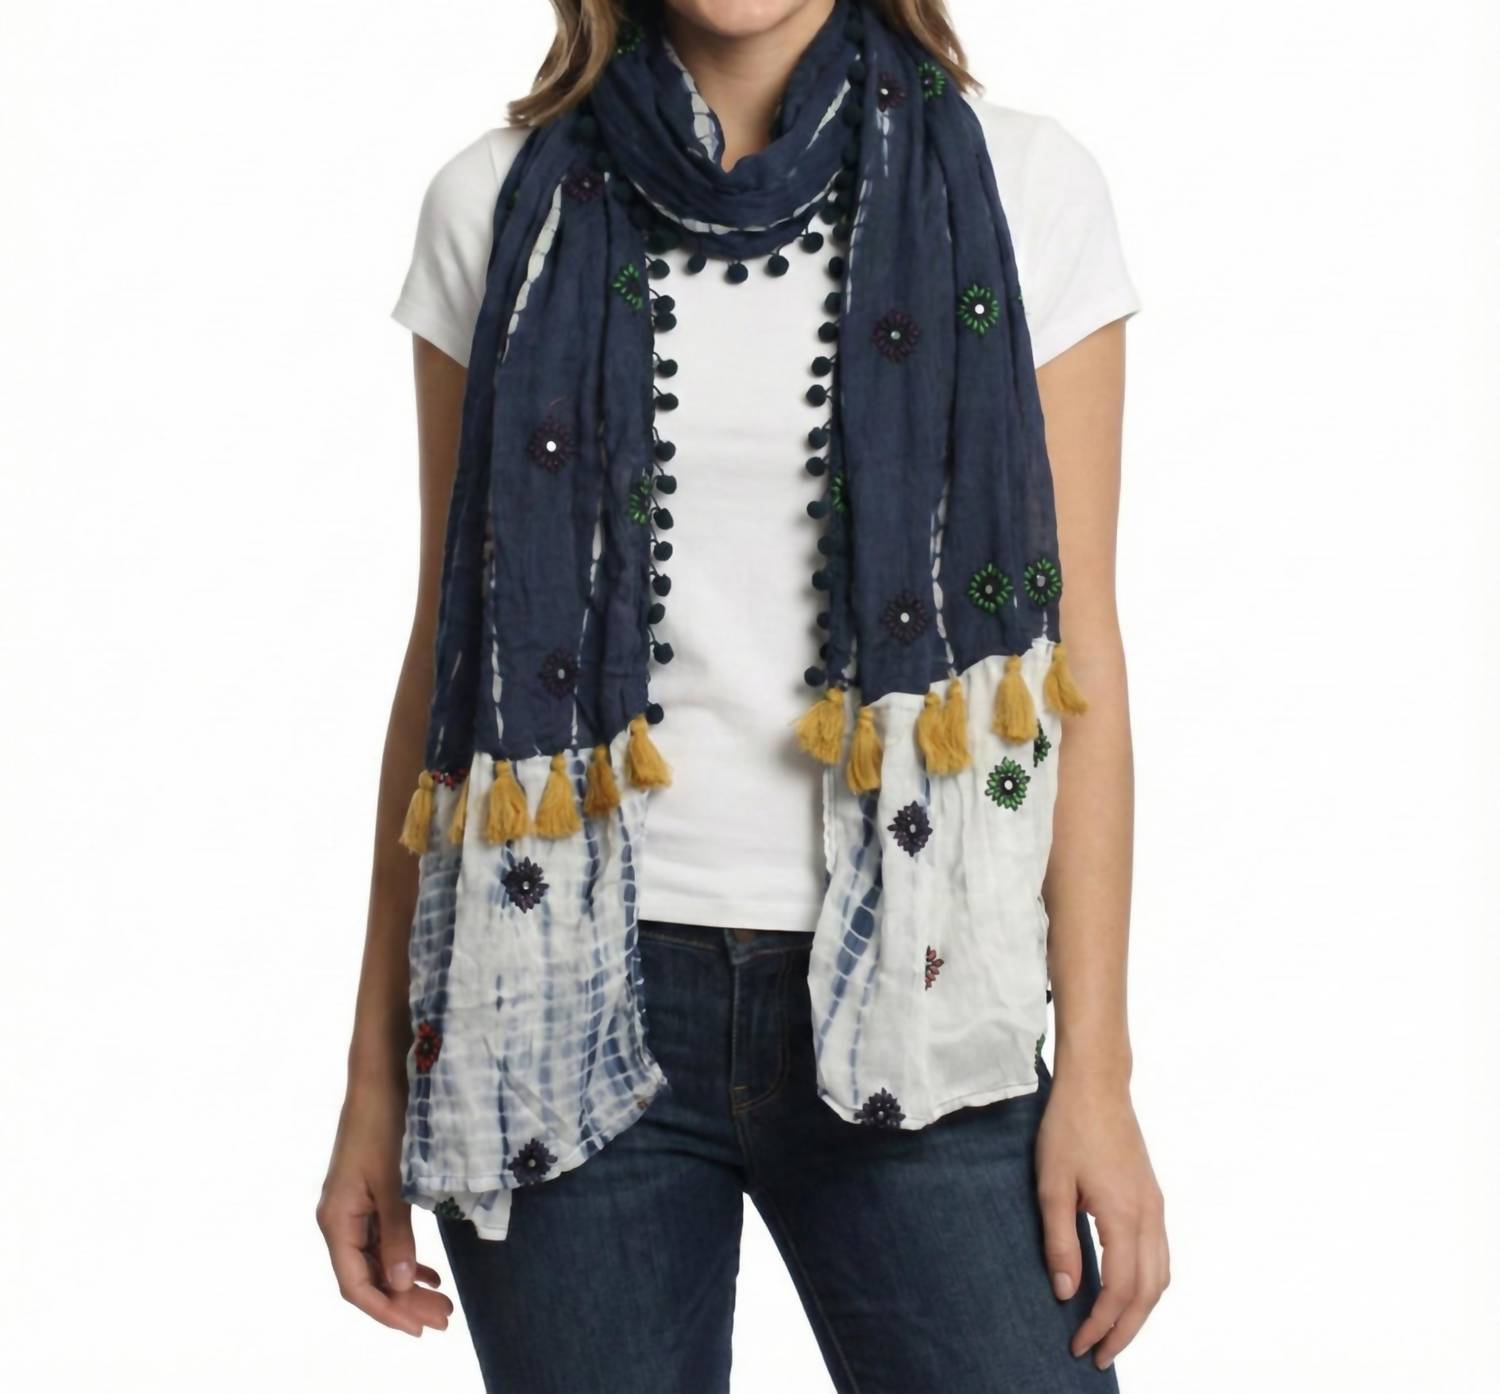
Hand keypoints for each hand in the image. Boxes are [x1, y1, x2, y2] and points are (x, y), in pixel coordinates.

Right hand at [316, 1075, 453, 1336]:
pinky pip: (384, 1240)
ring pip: (379, 1260)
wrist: (379, 1079)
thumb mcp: (394, 1182)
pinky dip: (405, 1258)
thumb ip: (397, 1233)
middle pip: (369, 1277)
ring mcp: (353, 1209)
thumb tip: (402, 1284)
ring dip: (408, 1283)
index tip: (420, 1327)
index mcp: (336, 1221)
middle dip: (404, 1302)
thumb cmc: (384, 1125)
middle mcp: (339, 1220)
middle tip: (444, 1319)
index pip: (356, 1284)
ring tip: (442, 1302)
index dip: (386, 1310)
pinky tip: (428, 1273)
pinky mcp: (369, 1196)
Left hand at [1035, 1067, 1168, 1369]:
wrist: (1097, 1085)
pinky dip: (1148, 1285)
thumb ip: (1059, 1241)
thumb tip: (1066, 1292)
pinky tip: (1128, 1292)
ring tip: (1114, 1333)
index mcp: (1123, 1214)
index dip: (1101, 1324)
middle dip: (1125, 1330)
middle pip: (1148, 1293)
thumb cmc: (1068, 1128)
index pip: (1120, 1290)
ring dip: (1140, 1312)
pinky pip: (1160, 1255)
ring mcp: (1156, 1206)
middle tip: (1099, 1357)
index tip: (1079, 1346)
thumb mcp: (1051, 1184)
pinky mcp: (1153, 1198)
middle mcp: (1149, 1216)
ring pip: (1161, 1277)